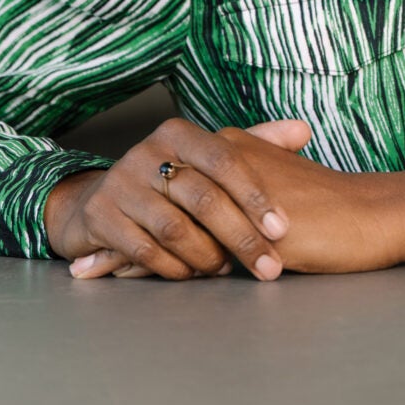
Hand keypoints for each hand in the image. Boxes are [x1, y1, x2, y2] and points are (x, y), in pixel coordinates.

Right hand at [45, 115, 310, 280]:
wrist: (100, 201)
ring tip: (226, 269)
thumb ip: (256, 144)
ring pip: (175, 228)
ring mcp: (120, 183)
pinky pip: (145, 250)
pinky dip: (174, 267)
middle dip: (241, 237)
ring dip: (207, 256)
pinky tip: (192, 274)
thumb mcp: (208, 157)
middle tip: (268, 266)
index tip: (281, 228)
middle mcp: (147, 152)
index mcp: (179, 133)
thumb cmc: (170, 181)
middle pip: (204, 198)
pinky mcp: (101, 216)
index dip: (255, 194)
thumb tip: (304, 130)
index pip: (225, 159)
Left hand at [52, 117, 404, 278]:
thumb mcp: (283, 190)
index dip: (141, 201)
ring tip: (87, 271)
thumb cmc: (336, 206)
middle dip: (119, 224)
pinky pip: (189, 250)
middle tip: (82, 246)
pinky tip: (130, 281)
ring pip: (165, 222)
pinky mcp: (246, 226)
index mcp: (238, 150)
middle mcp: (229, 164)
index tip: (107, 219)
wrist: (373, 214)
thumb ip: (249, 191)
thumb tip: (223, 209)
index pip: (176, 178)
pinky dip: (153, 266)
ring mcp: (235, 194)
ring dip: (124, 250)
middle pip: (160, 196)